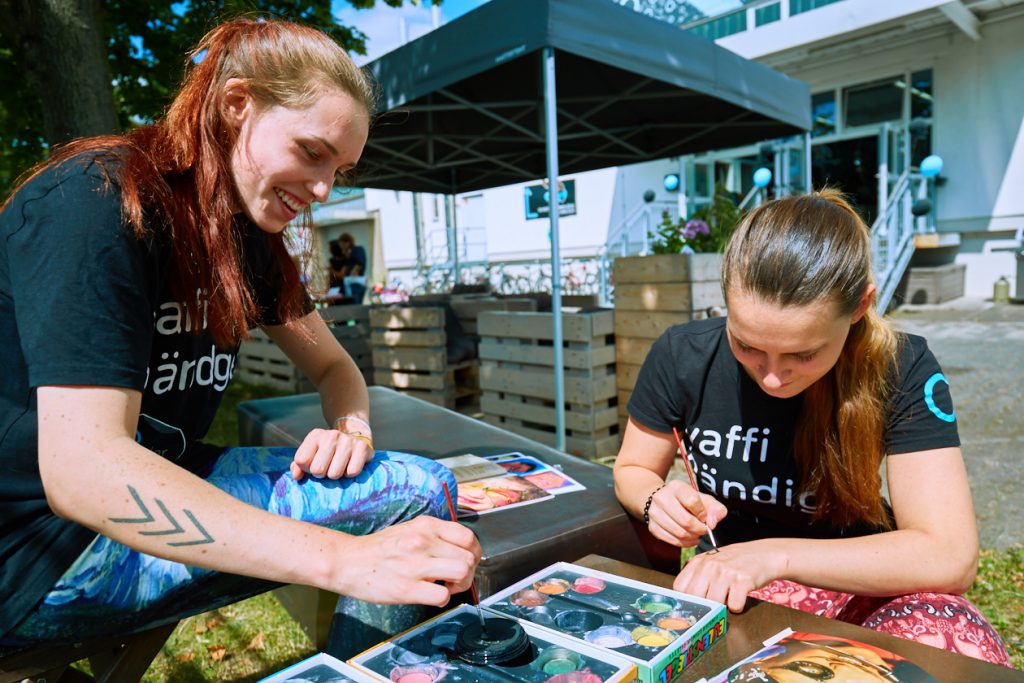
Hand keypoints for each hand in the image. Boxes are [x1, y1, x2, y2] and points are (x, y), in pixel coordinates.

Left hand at [290, 427, 372, 479]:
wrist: (355, 437)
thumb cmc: (328, 452)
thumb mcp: (311, 454)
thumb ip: (298, 466)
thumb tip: (297, 476)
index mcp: (315, 436)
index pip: (301, 460)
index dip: (306, 469)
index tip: (314, 464)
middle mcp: (331, 435)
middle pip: (317, 470)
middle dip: (321, 474)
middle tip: (327, 467)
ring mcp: (347, 441)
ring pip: (334, 474)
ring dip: (336, 475)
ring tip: (339, 467)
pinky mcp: (362, 449)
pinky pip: (352, 472)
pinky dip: (350, 474)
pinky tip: (350, 466)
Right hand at [335, 516, 481, 605]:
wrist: (348, 560)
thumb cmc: (379, 549)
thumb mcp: (410, 529)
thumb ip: (435, 536)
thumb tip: (460, 551)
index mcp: (426, 525)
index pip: (468, 537)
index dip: (472, 554)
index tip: (465, 562)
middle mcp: (423, 541)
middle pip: (468, 558)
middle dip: (466, 573)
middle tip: (452, 579)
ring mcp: (415, 564)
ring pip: (461, 573)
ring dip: (458, 586)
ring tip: (443, 586)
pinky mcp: (406, 588)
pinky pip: (442, 596)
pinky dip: (441, 599)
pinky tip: (429, 595)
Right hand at [646, 479, 727, 547]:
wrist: (663, 501)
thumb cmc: (688, 501)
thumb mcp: (704, 499)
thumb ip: (716, 509)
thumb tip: (712, 523)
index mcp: (676, 487)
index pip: (693, 501)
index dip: (703, 514)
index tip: (705, 517)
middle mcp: (661, 498)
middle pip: (686, 521)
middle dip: (700, 529)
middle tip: (704, 530)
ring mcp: (654, 512)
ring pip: (679, 533)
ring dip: (693, 537)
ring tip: (697, 535)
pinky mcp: (652, 526)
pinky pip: (672, 540)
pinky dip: (684, 543)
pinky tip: (689, 539)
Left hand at [673, 540, 786, 612]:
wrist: (764, 554)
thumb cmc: (736, 562)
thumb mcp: (711, 562)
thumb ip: (697, 575)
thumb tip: (683, 599)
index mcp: (699, 561)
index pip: (680, 587)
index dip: (687, 598)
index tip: (695, 603)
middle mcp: (710, 565)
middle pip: (695, 598)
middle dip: (705, 605)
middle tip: (716, 601)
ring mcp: (725, 572)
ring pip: (714, 604)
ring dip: (723, 606)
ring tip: (730, 595)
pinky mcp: (742, 581)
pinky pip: (734, 606)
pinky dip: (738, 606)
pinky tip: (740, 596)